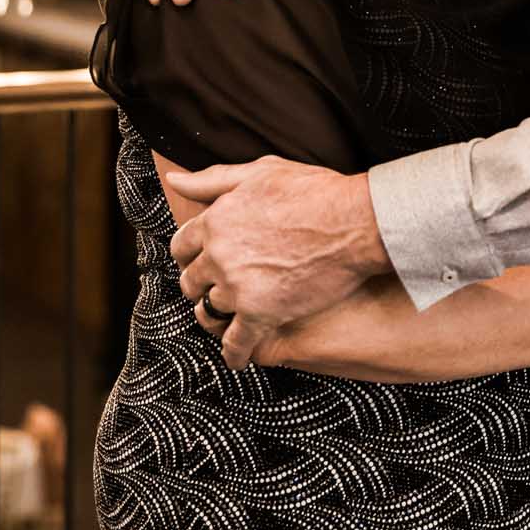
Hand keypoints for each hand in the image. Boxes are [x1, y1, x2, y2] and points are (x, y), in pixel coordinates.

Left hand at [165, 156, 391, 368]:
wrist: (355, 222)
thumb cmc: (314, 192)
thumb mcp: (260, 172)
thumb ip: (213, 179)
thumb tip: (175, 180)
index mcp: (216, 220)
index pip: (182, 245)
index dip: (190, 254)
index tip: (200, 259)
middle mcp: (219, 255)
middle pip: (192, 280)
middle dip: (201, 284)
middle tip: (217, 286)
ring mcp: (238, 287)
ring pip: (212, 309)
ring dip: (220, 314)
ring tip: (232, 315)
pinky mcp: (261, 314)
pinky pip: (236, 342)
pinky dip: (235, 353)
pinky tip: (238, 356)